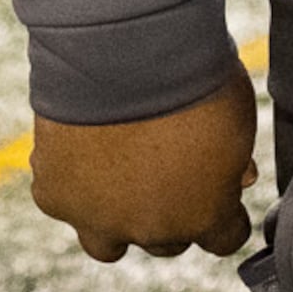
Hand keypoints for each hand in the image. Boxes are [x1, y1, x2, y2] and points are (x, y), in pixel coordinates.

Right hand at [29, 64, 255, 262]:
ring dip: (115, 218)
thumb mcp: (237, 119)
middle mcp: (151, 230)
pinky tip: (78, 150)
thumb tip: (237, 175)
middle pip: (166, 240)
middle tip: (167, 170)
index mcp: (204, 215)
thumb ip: (234, 160)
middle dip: (171, 210)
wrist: (127, 50)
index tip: (224, 189)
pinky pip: (63, 201)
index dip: (226, 213)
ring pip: (106, 241)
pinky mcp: (55, 196)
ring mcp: (98, 218)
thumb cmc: (194, 76)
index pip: (225, 238)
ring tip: (117, 178)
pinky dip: (71, 182)